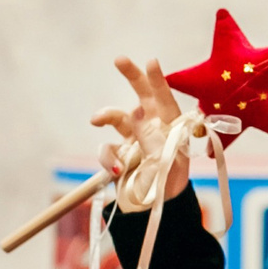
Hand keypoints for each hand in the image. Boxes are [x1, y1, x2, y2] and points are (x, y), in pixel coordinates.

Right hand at [90, 57, 191, 212]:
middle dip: (131, 76)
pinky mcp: (119, 154)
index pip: (165, 98)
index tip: (151, 61)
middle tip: (120, 59)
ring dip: (106, 115)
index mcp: (171, 126)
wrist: (155, 209)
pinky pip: (108, 149)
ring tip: (96, 119)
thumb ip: (150, 136)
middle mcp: (153, 127)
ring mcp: (134, 139)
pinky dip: (108, 158)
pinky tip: (116, 170)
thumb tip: (137, 111)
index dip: (157, 80)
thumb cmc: (169, 183)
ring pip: (117, 118)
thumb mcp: (165, 161)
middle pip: (142, 95)